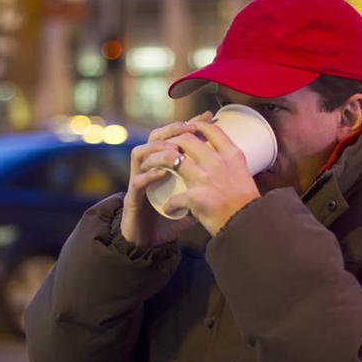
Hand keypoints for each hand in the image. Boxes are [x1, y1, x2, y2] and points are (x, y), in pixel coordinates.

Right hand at [120, 114, 210, 246]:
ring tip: (175, 149)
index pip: (173, 137)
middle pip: (153, 138)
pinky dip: (150, 175)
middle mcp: (148, 169)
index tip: (207, 117)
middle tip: (189, 128)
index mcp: (162, 166)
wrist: (147, 244)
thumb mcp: (192, 203)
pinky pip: (138, 182)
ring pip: (139, 154)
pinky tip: (163, 172)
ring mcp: (137, 182)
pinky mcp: (133, 199)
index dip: (188, 125)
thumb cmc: (166, 220)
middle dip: (171, 129)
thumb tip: (228, 184)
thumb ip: (205, 191)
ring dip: (157, 149)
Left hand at [158, 117, 260, 235]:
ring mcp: (205, 178)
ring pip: (169, 158)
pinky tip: (168, 209)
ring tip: (147, 168)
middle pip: (185, 138)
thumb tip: (218, 159)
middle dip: (168, 141)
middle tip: (160, 150)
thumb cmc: (247, 206)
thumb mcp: (244, 176)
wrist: (249, 227)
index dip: (193, 125)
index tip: (184, 130)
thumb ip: (231, 165)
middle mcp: (218, 162)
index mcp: (232, 155)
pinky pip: (173, 198)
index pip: (210, 129)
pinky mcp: (196, 197)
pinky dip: (169, 205)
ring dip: (154, 161)